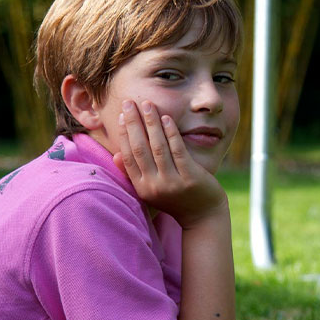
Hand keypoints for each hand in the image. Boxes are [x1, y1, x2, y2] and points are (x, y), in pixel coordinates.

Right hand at [113, 99, 226, 227]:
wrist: (203, 216)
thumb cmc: (176, 199)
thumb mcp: (151, 190)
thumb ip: (135, 174)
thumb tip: (116, 155)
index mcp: (142, 188)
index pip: (129, 156)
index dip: (124, 134)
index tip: (122, 115)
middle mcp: (154, 186)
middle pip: (140, 149)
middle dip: (133, 123)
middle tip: (129, 102)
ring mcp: (172, 182)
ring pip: (158, 147)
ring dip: (151, 123)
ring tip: (147, 105)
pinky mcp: (190, 178)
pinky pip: (178, 150)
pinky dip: (171, 133)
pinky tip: (166, 118)